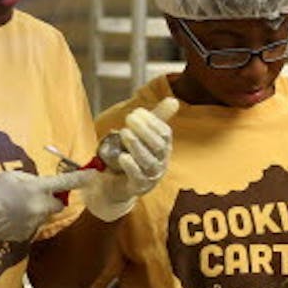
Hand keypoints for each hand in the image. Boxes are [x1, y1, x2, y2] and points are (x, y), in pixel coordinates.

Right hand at [0, 169, 96, 256]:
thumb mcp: (12, 176)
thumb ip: (31, 180)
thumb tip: (42, 185)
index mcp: (37, 188)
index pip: (65, 182)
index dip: (81, 179)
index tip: (94, 176)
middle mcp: (40, 206)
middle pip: (57, 204)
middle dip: (50, 201)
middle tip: (34, 197)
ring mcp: (34, 222)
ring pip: (42, 215)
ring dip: (34, 211)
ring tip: (13, 208)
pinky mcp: (26, 234)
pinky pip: (30, 226)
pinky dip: (23, 222)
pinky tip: (9, 218)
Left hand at [86, 98, 178, 221]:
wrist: (115, 185)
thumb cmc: (132, 156)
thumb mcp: (142, 136)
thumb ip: (155, 119)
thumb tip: (173, 100)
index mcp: (163, 148)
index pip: (164, 134)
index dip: (153, 122)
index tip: (138, 112)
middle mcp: (161, 162)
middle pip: (158, 147)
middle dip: (145, 131)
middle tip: (129, 118)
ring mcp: (150, 176)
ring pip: (148, 161)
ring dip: (136, 145)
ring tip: (124, 132)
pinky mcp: (138, 187)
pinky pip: (138, 178)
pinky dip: (131, 166)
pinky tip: (123, 156)